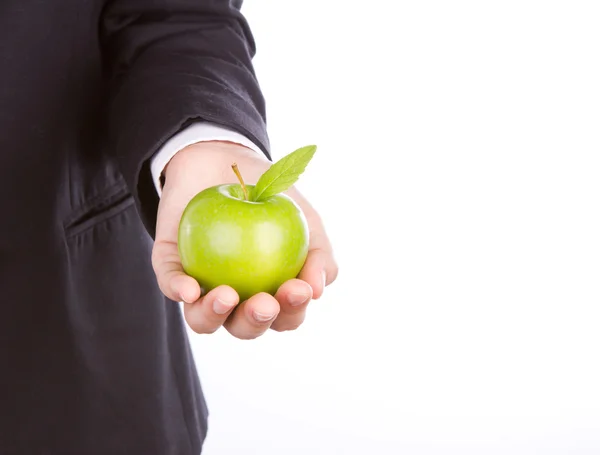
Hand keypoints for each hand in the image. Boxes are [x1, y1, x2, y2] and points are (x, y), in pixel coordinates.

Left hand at [151, 141, 337, 338]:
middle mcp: (237, 299)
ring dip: (214, 315)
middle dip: (255, 321)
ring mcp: (202, 287)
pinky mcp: (171, 268)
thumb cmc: (272, 196)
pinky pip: (171, 285)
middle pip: (244, 327)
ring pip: (203, 319)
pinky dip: (179, 290)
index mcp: (271, 295)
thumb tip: (317, 291)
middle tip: (264, 302)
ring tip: (226, 297)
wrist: (226, 160)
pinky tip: (190, 289)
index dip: (292, 311)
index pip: (284, 316)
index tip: (298, 288)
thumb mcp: (305, 220)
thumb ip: (318, 254)